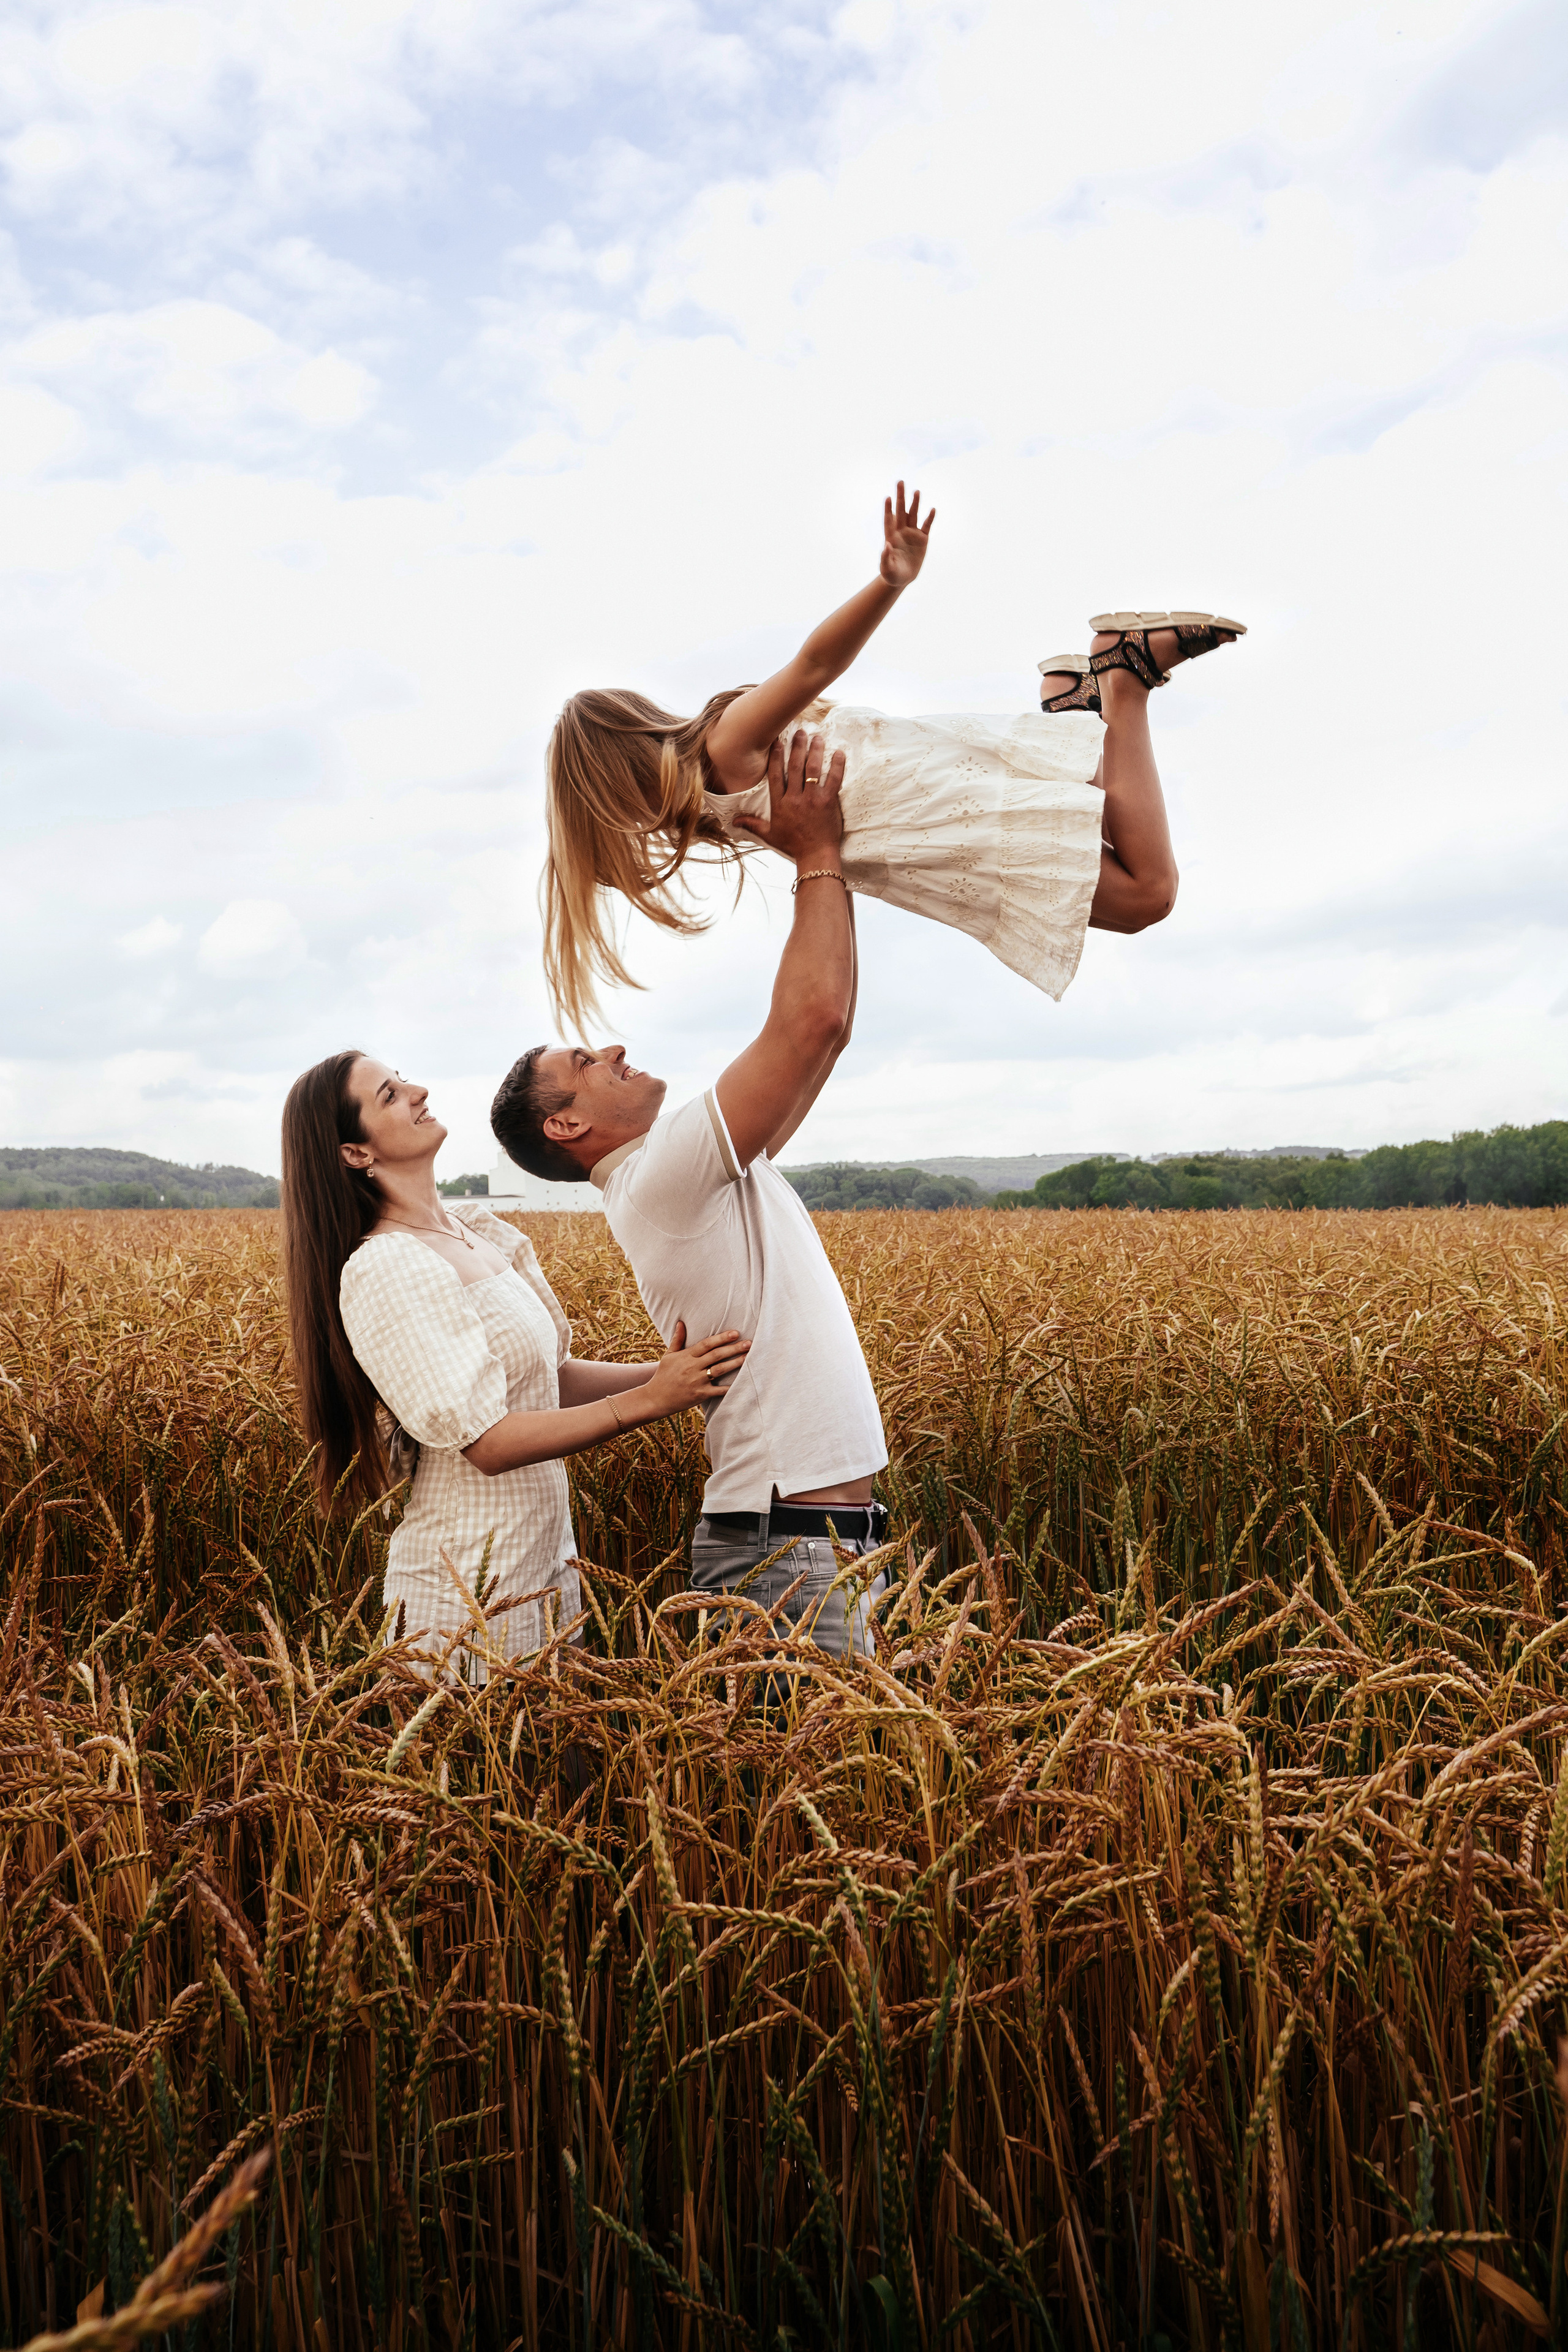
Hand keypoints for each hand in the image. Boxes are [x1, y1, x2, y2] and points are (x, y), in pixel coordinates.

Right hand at [641, 1320, 749, 1416]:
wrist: (655, 1398)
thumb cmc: (663, 1375)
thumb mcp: (669, 1355)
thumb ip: (677, 1339)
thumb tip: (681, 1322)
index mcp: (686, 1356)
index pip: (707, 1344)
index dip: (721, 1338)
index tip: (735, 1333)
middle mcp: (692, 1367)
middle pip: (716, 1355)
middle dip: (734, 1348)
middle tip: (749, 1343)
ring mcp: (697, 1381)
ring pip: (720, 1370)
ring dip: (735, 1363)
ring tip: (748, 1357)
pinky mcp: (700, 1395)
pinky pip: (718, 1390)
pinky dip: (730, 1387)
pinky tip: (742, 1382)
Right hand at [732, 727, 845, 860]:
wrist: (816, 856)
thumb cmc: (793, 846)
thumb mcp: (770, 835)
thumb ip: (753, 824)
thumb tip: (734, 821)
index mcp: (780, 804)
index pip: (775, 775)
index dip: (775, 756)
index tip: (777, 741)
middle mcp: (795, 798)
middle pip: (794, 766)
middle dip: (797, 746)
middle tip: (800, 731)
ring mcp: (812, 799)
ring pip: (813, 768)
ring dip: (815, 750)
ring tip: (817, 737)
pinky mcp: (829, 801)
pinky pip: (834, 779)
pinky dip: (837, 765)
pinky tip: (838, 752)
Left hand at [880, 481, 934, 588]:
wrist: (902, 578)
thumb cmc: (891, 574)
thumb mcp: (886, 569)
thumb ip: (884, 557)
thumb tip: (885, 545)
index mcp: (891, 537)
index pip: (888, 520)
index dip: (888, 509)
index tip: (887, 498)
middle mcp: (901, 532)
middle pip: (901, 511)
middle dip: (900, 497)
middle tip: (900, 481)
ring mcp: (912, 534)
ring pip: (913, 515)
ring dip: (915, 503)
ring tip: (917, 491)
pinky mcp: (922, 540)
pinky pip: (926, 527)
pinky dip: (929, 518)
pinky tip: (932, 509)